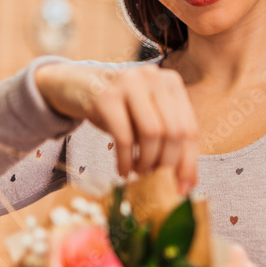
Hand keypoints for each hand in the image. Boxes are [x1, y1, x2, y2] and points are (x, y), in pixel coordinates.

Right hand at [34, 62, 197, 194]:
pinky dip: (126, 160)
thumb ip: (167, 140)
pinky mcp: (105, 96)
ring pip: (152, 133)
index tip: (184, 188)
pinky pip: (123, 137)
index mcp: (172, 83)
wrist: (75, 85)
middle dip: (168, 164)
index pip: (190, 128)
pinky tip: (124, 170)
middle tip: (158, 181)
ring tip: (140, 172)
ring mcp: (129, 83)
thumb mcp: (146, 115)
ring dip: (147, 161)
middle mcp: (154, 78)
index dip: (189, 162)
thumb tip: (187, 182)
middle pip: (174, 131)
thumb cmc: (118, 107)